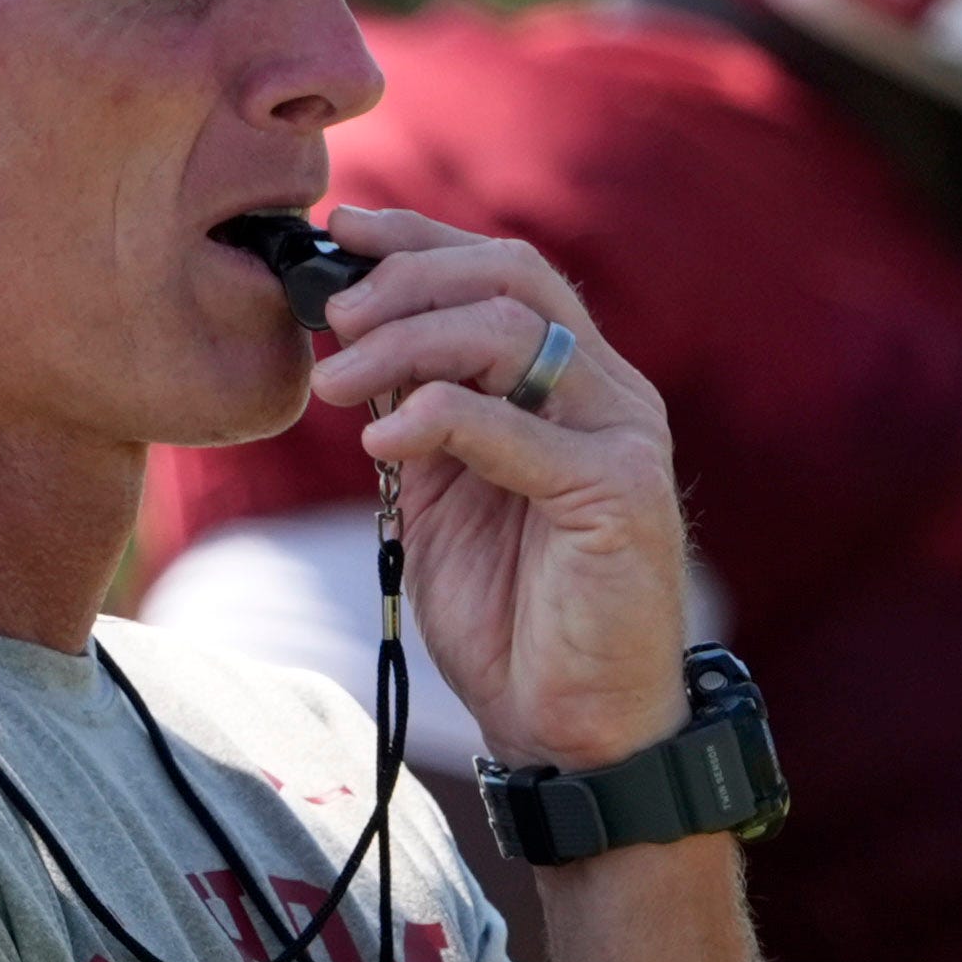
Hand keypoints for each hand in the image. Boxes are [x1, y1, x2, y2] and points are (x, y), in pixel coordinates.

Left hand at [299, 209, 688, 774]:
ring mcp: (626, 438)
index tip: (343, 234)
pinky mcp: (620, 493)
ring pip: (512, 333)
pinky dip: (438, 420)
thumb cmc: (515, 619)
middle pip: (514, 277)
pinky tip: (382, 447)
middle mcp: (612, 394)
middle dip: (409, 282)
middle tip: (335, 320)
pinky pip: (518, 427)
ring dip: (407, 346)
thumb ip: (422, 420)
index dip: (424, 240)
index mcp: (578, 385)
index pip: (509, 271)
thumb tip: (357, 346)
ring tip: (338, 387)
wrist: (574, 727)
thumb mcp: (447, 498)